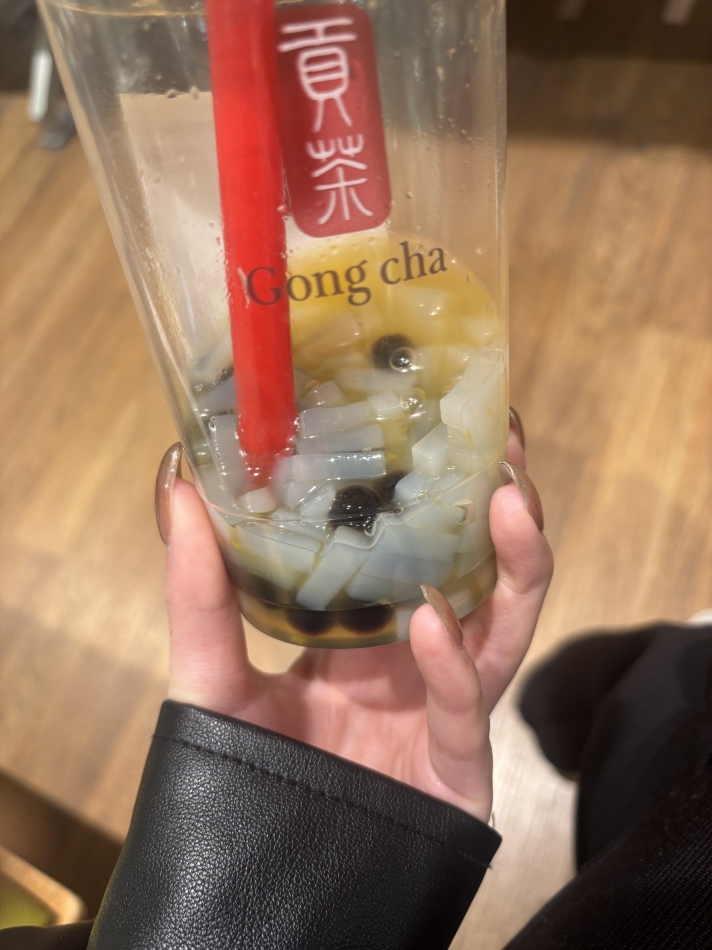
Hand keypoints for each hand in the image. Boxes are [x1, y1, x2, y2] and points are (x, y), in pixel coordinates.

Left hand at [160, 413, 551, 822]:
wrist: (262, 897)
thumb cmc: (245, 781)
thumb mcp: (213, 676)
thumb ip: (199, 590)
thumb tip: (177, 483)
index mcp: (366, 631)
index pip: (418, 548)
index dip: (440, 489)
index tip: (447, 423)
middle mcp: (415, 661)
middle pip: (480, 574)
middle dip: (503, 511)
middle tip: (507, 446)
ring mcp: (443, 711)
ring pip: (504, 629)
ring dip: (517, 565)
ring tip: (510, 500)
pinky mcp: (457, 770)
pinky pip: (464, 711)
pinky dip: (452, 665)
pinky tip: (431, 621)